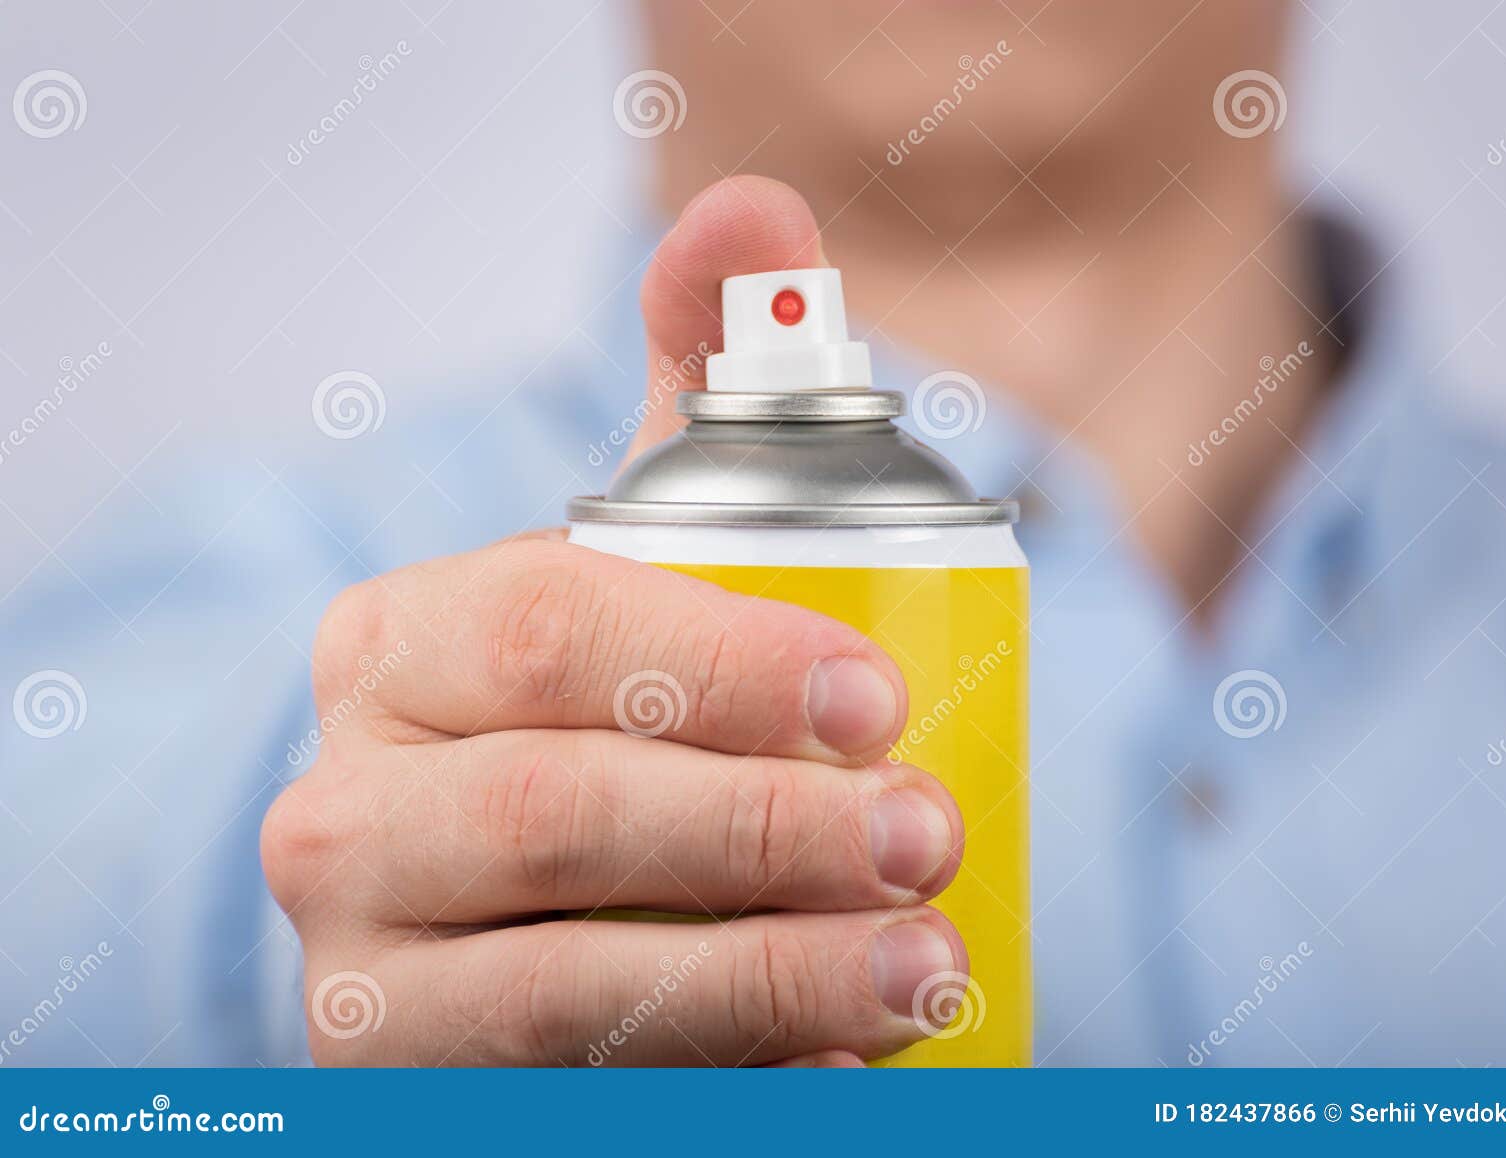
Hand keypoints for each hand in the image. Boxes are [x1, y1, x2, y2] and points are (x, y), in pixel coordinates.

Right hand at [261, 177, 967, 1066]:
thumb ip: (697, 399)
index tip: (880, 696)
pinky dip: (724, 1083)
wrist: (502, 913)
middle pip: (552, 812)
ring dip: (770, 983)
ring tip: (921, 972)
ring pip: (560, 987)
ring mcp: (362, 973)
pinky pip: (569, 1099)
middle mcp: (343, 809)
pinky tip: (839, 1070)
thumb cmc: (604, 712)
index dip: (720, 659)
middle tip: (929, 839)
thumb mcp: (638, 561)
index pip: (547, 626)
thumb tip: (753, 217)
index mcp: (395, 646)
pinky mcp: (409, 1092)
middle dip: (764, 830)